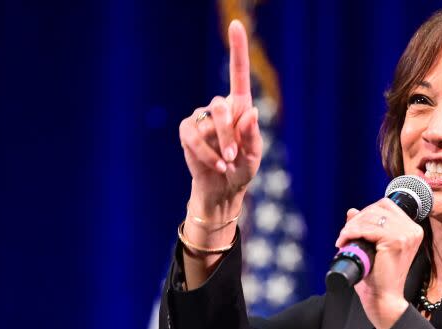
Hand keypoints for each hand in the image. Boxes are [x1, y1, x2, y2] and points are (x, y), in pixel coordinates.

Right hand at [179, 20, 261, 216]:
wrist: (222, 189)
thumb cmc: (242, 170)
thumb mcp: (253, 156)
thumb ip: (252, 136)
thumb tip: (251, 112)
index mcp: (241, 107)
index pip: (238, 73)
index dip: (237, 49)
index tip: (237, 25)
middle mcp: (220, 107)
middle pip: (222, 106)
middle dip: (228, 134)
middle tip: (233, 157)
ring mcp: (201, 118)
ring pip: (207, 123)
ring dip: (218, 147)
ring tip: (226, 165)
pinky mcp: (187, 131)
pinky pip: (192, 137)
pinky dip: (204, 154)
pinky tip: (215, 166)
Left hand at [335, 199, 423, 328]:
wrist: (383, 299)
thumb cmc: (378, 278)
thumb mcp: (370, 247)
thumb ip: (364, 227)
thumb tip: (352, 211)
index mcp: (411, 230)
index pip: (386, 206)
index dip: (366, 212)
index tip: (352, 227)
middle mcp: (413, 230)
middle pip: (379, 208)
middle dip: (357, 219)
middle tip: (345, 234)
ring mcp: (407, 235)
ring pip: (372, 217)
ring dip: (352, 226)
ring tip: (343, 239)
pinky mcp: (396, 241)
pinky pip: (369, 228)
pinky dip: (353, 232)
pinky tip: (345, 241)